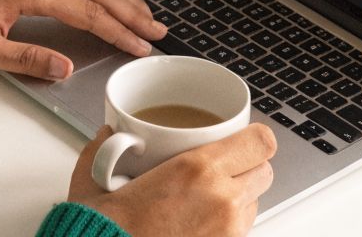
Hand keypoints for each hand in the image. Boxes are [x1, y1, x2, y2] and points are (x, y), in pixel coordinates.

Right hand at [66, 125, 277, 236]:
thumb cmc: (104, 230)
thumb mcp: (96, 179)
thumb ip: (105, 149)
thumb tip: (108, 135)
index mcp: (197, 170)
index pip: (261, 142)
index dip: (255, 137)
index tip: (241, 136)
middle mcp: (221, 199)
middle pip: (265, 171)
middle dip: (248, 165)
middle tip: (222, 165)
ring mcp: (228, 231)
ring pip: (256, 202)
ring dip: (240, 195)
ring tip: (208, 196)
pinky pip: (241, 230)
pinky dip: (229, 222)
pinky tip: (201, 220)